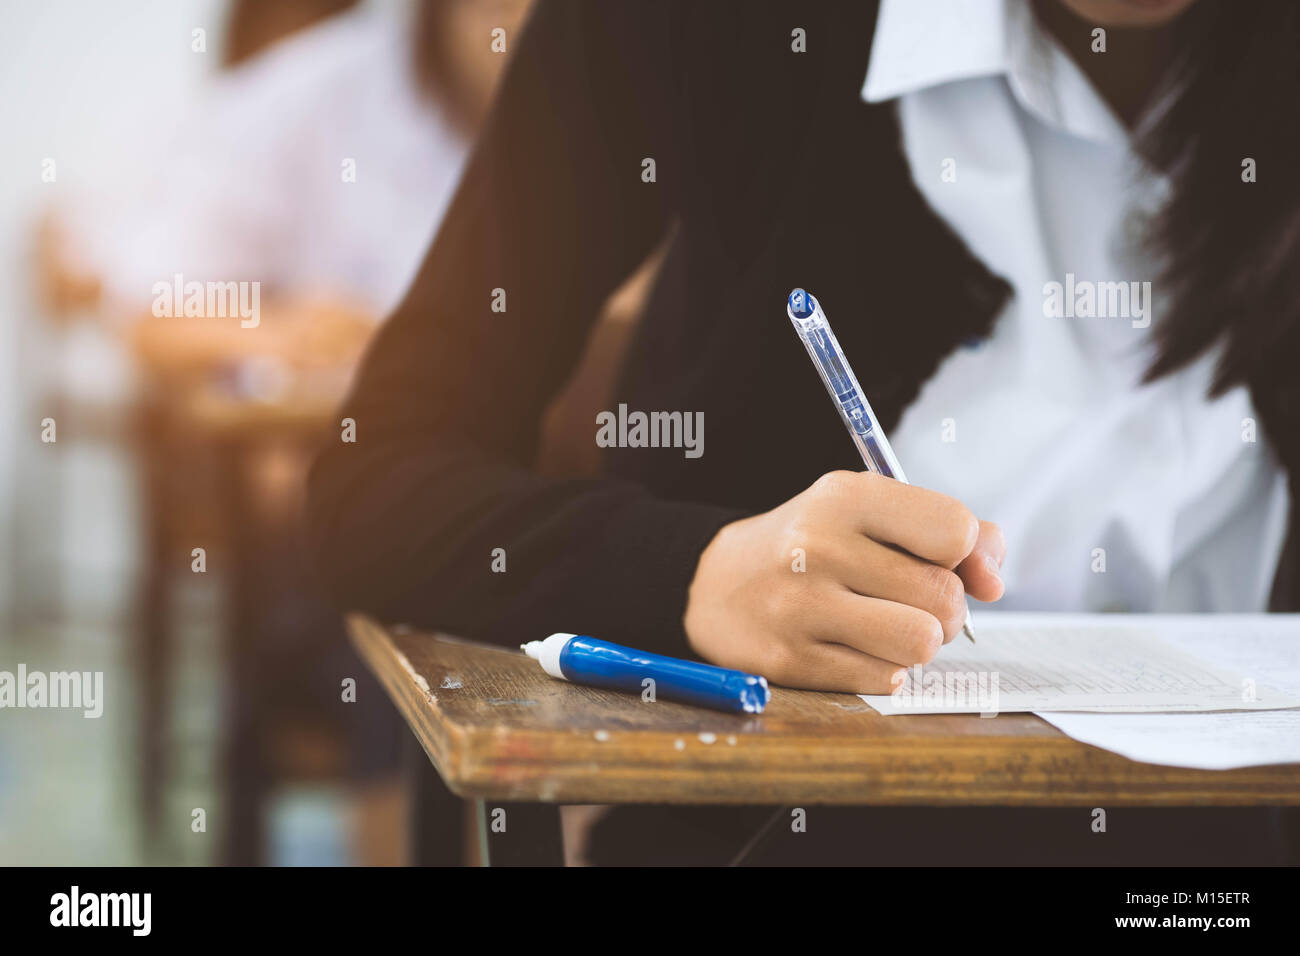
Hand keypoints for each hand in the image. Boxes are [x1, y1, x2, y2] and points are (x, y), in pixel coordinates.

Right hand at [683, 470, 1004, 693]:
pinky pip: (884, 680)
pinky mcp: (790, 660)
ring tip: (889, 627)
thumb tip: (993, 580)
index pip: (955, 530)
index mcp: (844, 497)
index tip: (948, 561)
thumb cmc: (812, 546)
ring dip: (917, 643)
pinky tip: (853, 647)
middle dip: (945, 608)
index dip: (967, 554)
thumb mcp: (868, 512)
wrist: (715, 584)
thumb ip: (945, 532)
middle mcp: (818, 546)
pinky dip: (883, 669)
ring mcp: (800, 606)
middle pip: (943, 596)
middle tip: (912, 601)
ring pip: (920, 643)